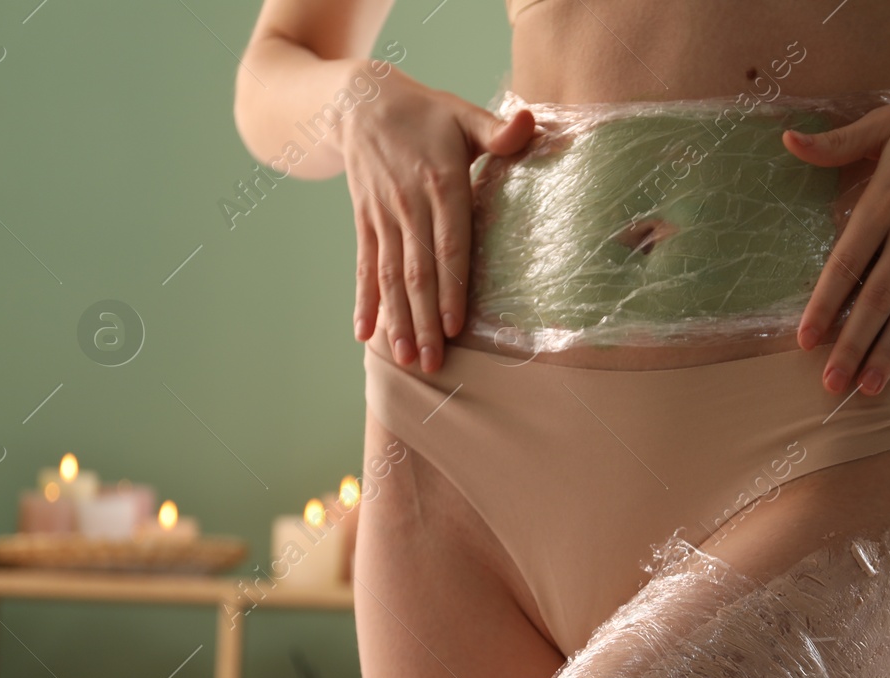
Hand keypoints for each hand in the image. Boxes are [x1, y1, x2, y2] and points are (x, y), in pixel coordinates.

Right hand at [341, 68, 534, 372]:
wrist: (360, 103)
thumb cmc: (427, 114)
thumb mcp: (463, 114)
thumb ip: (497, 129)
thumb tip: (529, 124)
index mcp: (441, 184)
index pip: (449, 245)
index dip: (452, 287)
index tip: (456, 326)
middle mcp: (409, 206)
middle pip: (418, 272)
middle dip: (426, 321)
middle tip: (433, 363)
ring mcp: (383, 217)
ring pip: (390, 276)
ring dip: (398, 320)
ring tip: (406, 358)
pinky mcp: (365, 223)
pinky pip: (364, 267)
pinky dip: (364, 301)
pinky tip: (364, 334)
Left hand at [782, 75, 889, 394]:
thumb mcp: (886, 122)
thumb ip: (836, 143)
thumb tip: (786, 141)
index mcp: (884, 201)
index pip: (845, 266)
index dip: (823, 306)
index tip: (804, 340)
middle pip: (876, 300)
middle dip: (851, 346)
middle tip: (830, 384)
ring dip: (889, 352)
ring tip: (869, 389)